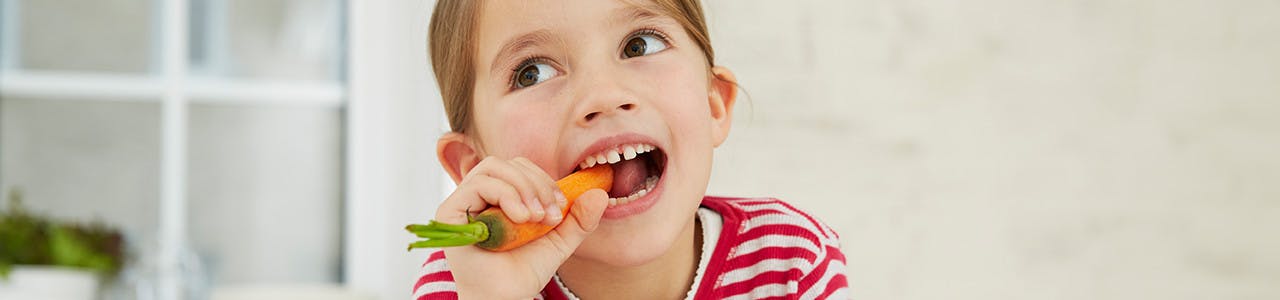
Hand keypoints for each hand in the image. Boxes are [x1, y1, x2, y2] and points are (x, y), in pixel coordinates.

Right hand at [434, 156, 608, 298]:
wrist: (505, 297)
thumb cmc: (524, 271)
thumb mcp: (559, 240)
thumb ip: (579, 218)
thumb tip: (600, 193)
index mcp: (500, 197)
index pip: (520, 167)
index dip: (543, 180)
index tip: (559, 208)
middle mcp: (478, 196)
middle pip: (508, 163)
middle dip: (536, 184)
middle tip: (548, 215)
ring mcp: (462, 202)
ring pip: (493, 167)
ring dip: (522, 188)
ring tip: (533, 218)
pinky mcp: (449, 212)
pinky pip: (477, 183)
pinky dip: (505, 195)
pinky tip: (519, 219)